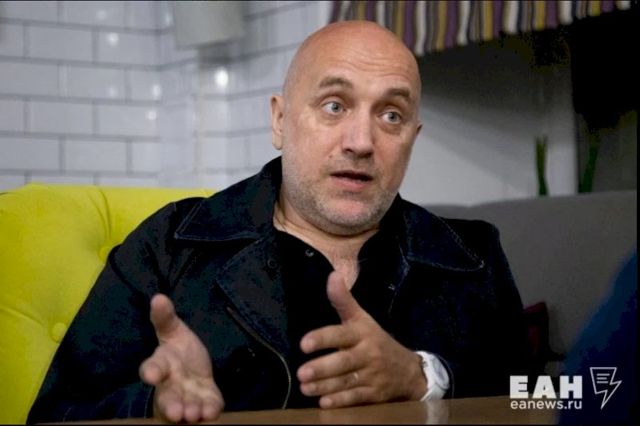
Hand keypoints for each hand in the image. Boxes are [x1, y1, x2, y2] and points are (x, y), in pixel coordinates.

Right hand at [139, 294, 223, 421]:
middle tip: (176, 412)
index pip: (153, 368)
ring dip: (190, 410)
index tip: (151, 375)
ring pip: (186, 407)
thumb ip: (165, 318)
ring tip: (193, 414)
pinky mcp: (206, 401)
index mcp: (161, 364)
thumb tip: (158, 297)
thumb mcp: (173, 330)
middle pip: (168, 397)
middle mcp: (171, 385)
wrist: (193, 368)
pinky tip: (211, 412)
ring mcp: (188, 396)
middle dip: (171, 405)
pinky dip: (209, 411)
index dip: (151, 371)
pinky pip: (207, 408)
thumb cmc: (178, 350)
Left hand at [297, 271, 426, 407]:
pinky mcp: (375, 394)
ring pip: (347, 382)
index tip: (304, 344)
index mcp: (362, 333)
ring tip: (305, 388)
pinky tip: (324, 403)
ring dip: (324, 386)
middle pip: (343, 362)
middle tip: (301, 372)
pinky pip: (357, 398)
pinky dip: (341, 401)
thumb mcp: (362, 318)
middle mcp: (367, 354)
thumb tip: (332, 275)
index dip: (323, 338)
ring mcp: (372, 375)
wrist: (409, 370)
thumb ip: (344, 300)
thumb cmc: (376, 341)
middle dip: (322, 368)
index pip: (341, 334)